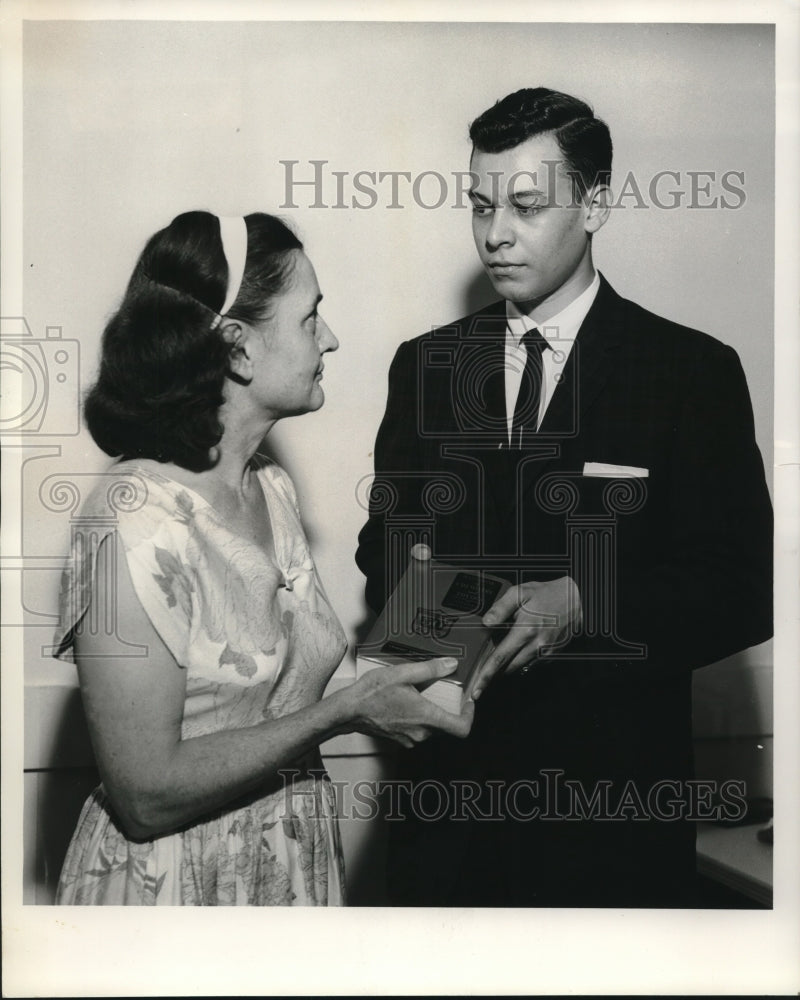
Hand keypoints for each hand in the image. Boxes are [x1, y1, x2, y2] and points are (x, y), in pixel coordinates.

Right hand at [349, 657, 474, 748]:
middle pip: (447, 726)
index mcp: (426, 718)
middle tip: (443, 690)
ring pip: (432, 728)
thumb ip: (430, 669)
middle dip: (448, 709)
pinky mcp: (400, 740)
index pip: (461, 728)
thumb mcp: (402, 673)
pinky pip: (418, 731)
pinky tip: (406, 703)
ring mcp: (410, 739)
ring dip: (432, 713)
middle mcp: (421, 733)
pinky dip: (418, 718)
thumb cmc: (372, 693)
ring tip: (421, 694)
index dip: (470, 716)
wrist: (348, 711)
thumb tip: (451, 664)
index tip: (468, 702)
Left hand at [472, 576, 581, 698]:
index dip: (486, 675)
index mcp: (525, 630)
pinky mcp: (551, 655)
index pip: (500, 658)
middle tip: (480, 673)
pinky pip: (531, 665)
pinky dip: (520, 661)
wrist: (575, 600)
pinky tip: (518, 649)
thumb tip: (486, 622)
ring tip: (499, 657)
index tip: (477, 690)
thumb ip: (501, 607)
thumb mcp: (520, 593)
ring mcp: (544, 652)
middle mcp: (535, 645)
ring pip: (519, 668)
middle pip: (507, 669)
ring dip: (506, 667)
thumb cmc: (547, 594)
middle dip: (493, 674)